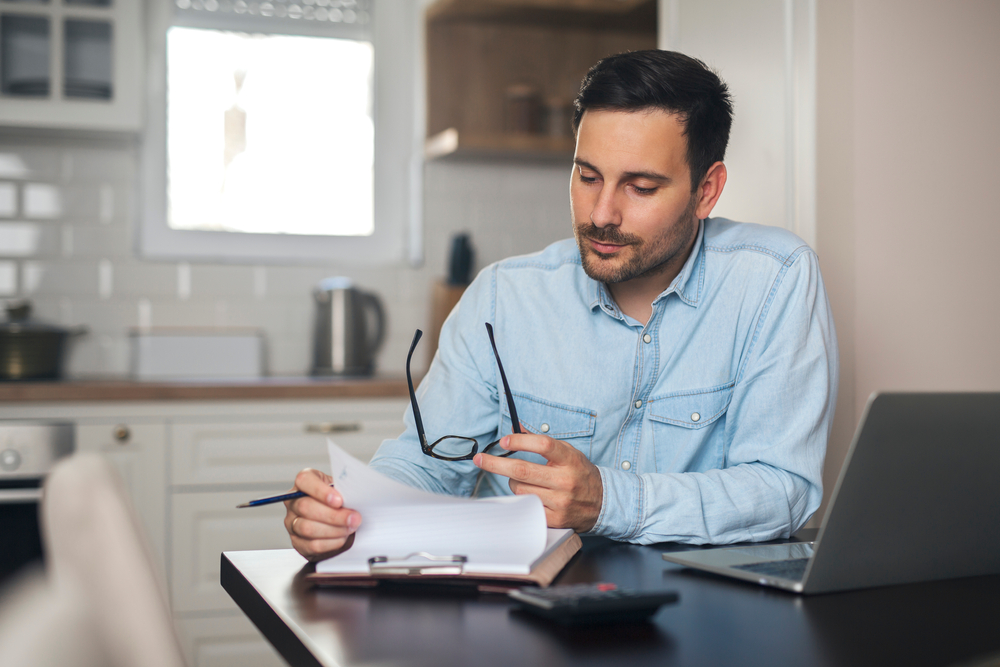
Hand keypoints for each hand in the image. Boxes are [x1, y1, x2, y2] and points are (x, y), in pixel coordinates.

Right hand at [284, 468, 361, 561]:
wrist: (338, 521)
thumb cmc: (340, 501)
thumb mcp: (341, 490)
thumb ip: (344, 490)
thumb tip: (354, 496)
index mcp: (304, 483)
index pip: (304, 480)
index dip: (321, 491)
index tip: (339, 500)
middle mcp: (294, 502)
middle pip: (305, 507)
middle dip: (333, 515)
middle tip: (353, 518)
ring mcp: (292, 523)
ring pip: (307, 528)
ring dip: (334, 530)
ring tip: (350, 528)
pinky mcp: (297, 542)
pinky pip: (312, 545)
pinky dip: (331, 542)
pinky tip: (342, 538)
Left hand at [473, 433, 602, 531]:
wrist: (603, 502)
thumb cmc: (580, 473)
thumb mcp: (567, 452)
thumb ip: (542, 441)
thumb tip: (515, 430)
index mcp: (569, 459)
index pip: (543, 445)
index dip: (520, 441)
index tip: (503, 441)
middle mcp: (565, 480)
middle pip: (522, 470)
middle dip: (496, 463)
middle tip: (480, 459)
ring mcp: (560, 501)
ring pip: (520, 489)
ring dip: (513, 482)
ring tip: (523, 480)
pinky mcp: (556, 519)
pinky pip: (526, 507)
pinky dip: (521, 498)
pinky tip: (527, 493)